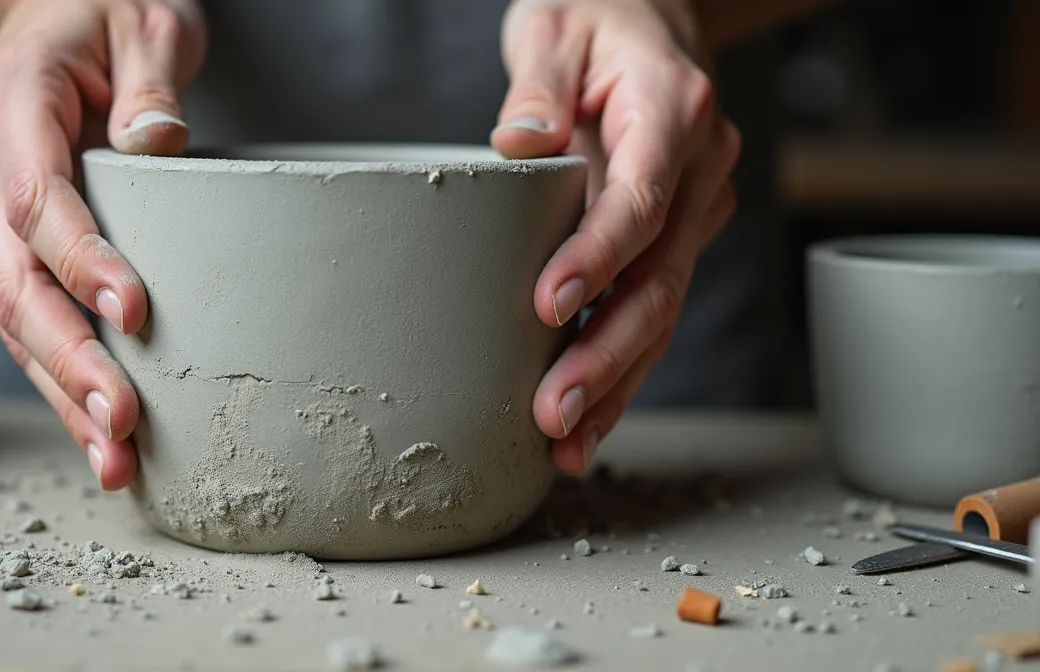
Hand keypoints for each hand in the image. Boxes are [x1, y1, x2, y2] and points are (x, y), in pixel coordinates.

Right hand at [0, 0, 205, 488]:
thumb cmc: (107, 13)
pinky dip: (57, 373)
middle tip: (121, 427)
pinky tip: (92, 428)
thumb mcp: (146, 19)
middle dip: (69, 361)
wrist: (56, 13)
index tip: (133, 314)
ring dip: (61, 390)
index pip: (39, 198)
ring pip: (11, 313)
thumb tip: (160, 144)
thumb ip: (153, 79)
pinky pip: (23, 310)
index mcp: (9, 99)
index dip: (82, 262)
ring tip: (113, 459)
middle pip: (14, 278)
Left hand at [491, 0, 740, 472]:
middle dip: (608, 355)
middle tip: (555, 414)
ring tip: (567, 442)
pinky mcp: (678, 235)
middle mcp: (700, 167)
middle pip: (660, 276)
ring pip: (663, 307)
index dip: (599, 257)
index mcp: (671, 109)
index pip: (641, 197)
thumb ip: (539, 81)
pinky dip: (624, 365)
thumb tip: (518, 144)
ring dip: (618, 380)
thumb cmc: (596, 19)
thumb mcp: (557, 27)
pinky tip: (591, 417)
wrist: (653, 18)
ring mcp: (697, 207)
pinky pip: (655, 305)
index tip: (550, 306)